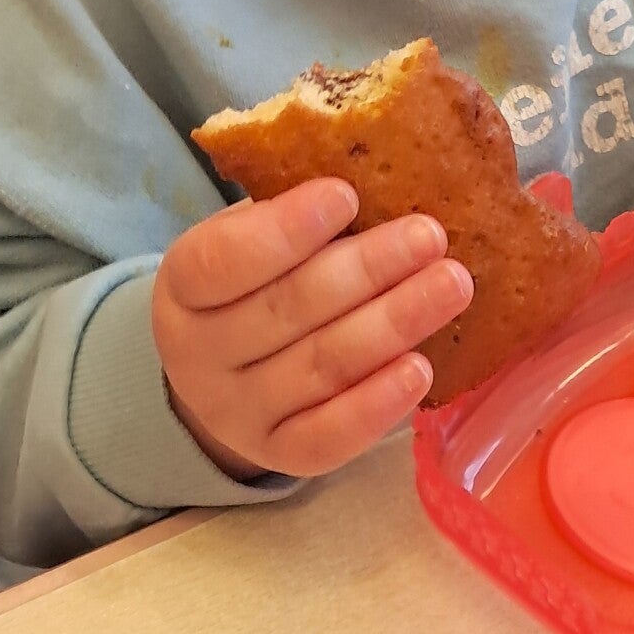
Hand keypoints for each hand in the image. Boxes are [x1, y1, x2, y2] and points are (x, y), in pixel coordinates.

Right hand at [152, 178, 470, 479]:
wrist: (223, 373)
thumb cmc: (252, 283)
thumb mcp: (247, 238)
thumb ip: (291, 215)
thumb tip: (379, 178)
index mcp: (183, 286)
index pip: (225, 260)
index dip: (285, 229)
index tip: (347, 194)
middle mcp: (199, 356)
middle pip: (287, 310)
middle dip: (367, 270)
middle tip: (430, 236)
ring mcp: (237, 413)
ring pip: (319, 367)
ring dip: (392, 324)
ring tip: (451, 286)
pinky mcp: (279, 455)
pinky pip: (328, 436)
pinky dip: (377, 404)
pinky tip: (421, 367)